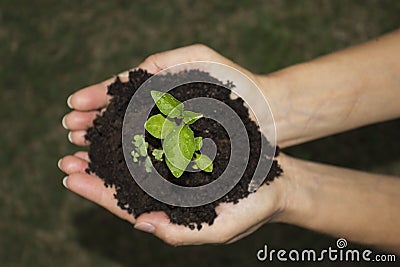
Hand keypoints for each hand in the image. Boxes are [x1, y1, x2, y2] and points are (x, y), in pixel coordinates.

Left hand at [59, 44, 287, 244]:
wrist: (280, 184)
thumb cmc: (253, 209)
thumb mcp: (220, 228)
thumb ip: (181, 233)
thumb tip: (141, 225)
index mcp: (170, 212)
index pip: (125, 205)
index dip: (97, 192)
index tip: (70, 177)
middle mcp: (168, 189)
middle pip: (124, 180)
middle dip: (94, 169)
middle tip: (67, 154)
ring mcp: (178, 168)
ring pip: (136, 157)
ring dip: (111, 146)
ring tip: (85, 132)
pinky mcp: (189, 147)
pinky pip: (158, 138)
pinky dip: (139, 129)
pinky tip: (124, 117)